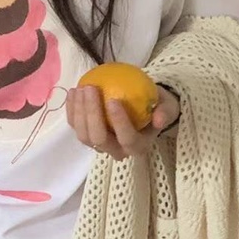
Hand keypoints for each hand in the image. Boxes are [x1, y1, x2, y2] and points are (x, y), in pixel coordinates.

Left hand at [65, 84, 179, 160]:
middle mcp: (116, 151)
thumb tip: (159, 119)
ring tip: (80, 88)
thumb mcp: (167, 107)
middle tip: (91, 88)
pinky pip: (76, 126)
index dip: (119, 122)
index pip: (127, 139)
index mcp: (137, 146)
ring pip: (84, 135)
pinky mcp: (88, 137)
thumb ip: (165, 111)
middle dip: (92, 114)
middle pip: (99, 139)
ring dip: (79, 112)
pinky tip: (73, 92)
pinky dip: (72, 110)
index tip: (113, 100)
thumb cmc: (155, 108)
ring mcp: (100, 146)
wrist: (144, 112)